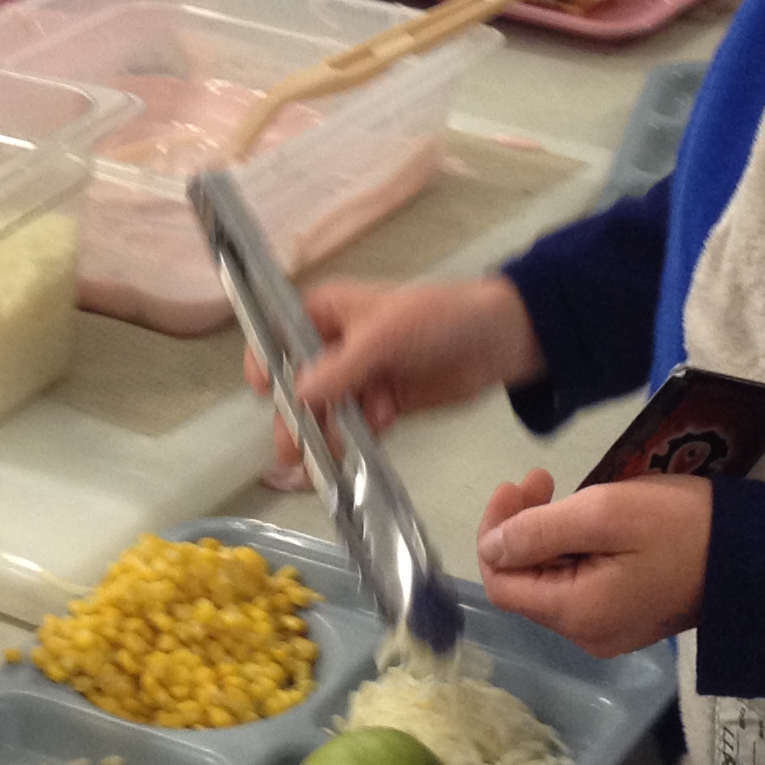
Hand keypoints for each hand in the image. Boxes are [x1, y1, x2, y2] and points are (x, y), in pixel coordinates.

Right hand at [251, 276, 540, 459]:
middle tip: (293, 450)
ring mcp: (358, 377)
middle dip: (295, 416)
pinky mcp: (382, 403)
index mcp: (326, 312)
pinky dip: (358, 436)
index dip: (265, 363)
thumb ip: (340, 368)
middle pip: (296, 383)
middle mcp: (334, 345)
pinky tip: (378, 430)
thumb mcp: (384, 337)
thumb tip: (297, 396)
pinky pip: (355, 426)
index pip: (277, 335)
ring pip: (325, 411)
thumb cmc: (437, 318)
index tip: (265, 394)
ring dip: (328, 431)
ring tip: (339, 453)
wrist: (499, 340)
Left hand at [472, 469, 710, 658]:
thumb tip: (491, 546)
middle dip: (520, 527)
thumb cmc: (680, 527)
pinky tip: (585, 519)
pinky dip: (570, 549)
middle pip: (525, 582)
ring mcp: (609, 629)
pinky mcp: (628, 616)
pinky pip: (579, 585)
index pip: (501, 581)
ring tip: (559, 490)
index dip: (495, 532)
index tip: (516, 485)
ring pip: (551, 582)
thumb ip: (539, 531)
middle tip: (541, 478)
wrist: (757, 556)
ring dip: (544, 534)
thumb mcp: (604, 514)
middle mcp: (586, 634)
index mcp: (576, 614)